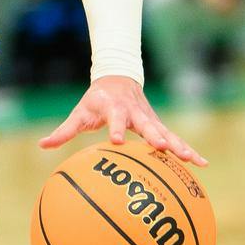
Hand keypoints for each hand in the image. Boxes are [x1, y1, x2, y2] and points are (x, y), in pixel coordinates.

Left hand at [39, 76, 207, 165]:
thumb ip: (64, 130)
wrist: (119, 79)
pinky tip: (202, 165)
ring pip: (166, 133)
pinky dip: (188, 151)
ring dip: (179, 146)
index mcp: (115, 108)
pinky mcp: (159, 127)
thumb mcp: (79, 112)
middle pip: (148, 125)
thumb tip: (42, 145)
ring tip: (192, 160)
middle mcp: (136, 113)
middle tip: (163, 148)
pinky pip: (175, 140)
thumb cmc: (96, 100)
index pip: (115, 119)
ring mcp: (150, 119)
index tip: (117, 141)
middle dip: (156, 136)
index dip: (116, 129)